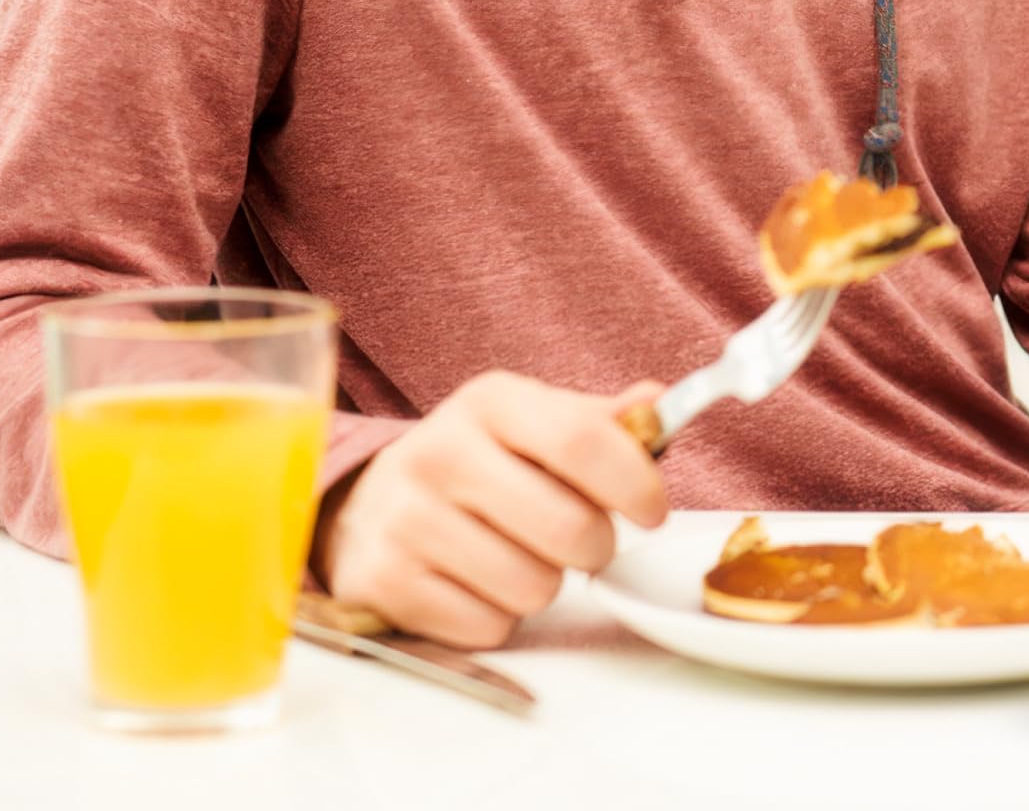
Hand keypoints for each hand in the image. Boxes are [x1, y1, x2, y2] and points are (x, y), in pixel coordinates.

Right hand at [310, 370, 669, 647]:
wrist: (369, 503)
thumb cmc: (477, 460)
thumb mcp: (531, 422)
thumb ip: (599, 421)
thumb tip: (659, 404)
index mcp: (490, 402)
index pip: (582, 440)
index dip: (635, 483)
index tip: (654, 512)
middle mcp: (441, 452)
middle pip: (568, 527)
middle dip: (595, 546)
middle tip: (580, 539)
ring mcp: (407, 519)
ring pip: (533, 587)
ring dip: (544, 583)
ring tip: (519, 555)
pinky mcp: (385, 583)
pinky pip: (487, 628)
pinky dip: (497, 618)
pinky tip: (477, 583)